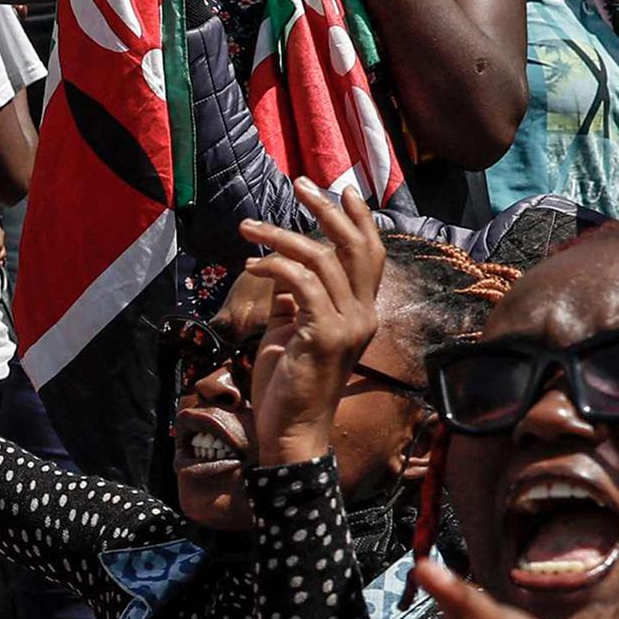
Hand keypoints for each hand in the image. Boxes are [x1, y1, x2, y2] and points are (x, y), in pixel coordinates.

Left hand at [239, 184, 388, 469]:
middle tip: (300, 186)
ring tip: (248, 228)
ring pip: (321, 259)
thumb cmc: (288, 386)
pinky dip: (274, 268)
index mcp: (361, 313)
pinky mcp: (324, 335)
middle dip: (327, 210)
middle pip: (355, 246)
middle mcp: (364, 315)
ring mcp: (348, 325)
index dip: (359, 220)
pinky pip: (301, 284)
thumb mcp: (292, 334)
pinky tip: (251, 266)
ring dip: (280, 237)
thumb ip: (294, 302)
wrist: (291, 432)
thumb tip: (280, 272)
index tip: (343, 190)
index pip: (370, 256)